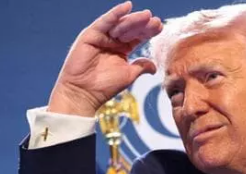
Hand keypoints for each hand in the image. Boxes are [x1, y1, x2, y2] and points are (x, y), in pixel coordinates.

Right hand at [48, 1, 161, 116]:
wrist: (84, 93)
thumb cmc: (104, 86)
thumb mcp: (129, 75)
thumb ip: (141, 67)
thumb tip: (155, 66)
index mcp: (122, 49)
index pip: (138, 37)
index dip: (148, 32)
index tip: (160, 27)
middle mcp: (112, 41)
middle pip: (131, 29)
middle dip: (144, 24)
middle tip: (156, 21)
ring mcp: (101, 37)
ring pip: (120, 25)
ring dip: (134, 19)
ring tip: (147, 15)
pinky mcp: (90, 35)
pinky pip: (105, 22)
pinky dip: (115, 13)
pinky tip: (127, 6)